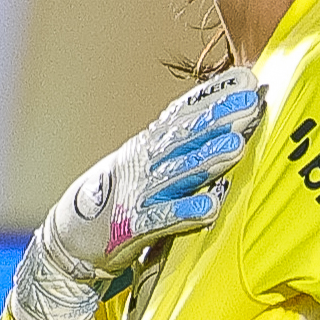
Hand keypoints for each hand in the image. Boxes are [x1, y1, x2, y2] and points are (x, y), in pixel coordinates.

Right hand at [39, 67, 263, 282]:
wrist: (71, 237)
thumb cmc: (116, 196)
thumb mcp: (144, 162)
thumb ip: (181, 144)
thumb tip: (227, 119)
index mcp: (147, 145)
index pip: (183, 115)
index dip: (214, 97)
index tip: (246, 81)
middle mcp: (141, 163)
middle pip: (182, 138)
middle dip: (217, 120)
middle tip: (249, 104)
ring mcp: (136, 193)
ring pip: (176, 173)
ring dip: (205, 160)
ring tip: (235, 147)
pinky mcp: (131, 227)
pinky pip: (160, 218)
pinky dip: (183, 211)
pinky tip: (208, 207)